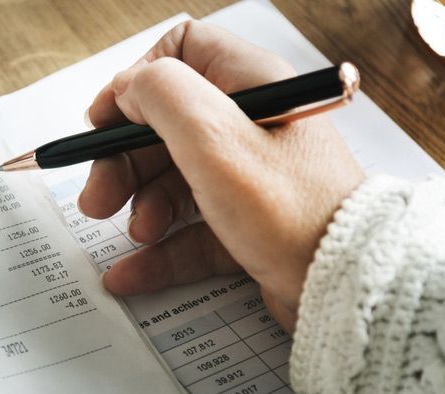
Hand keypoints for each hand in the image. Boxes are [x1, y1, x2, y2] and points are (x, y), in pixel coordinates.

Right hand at [79, 21, 364, 330]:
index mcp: (252, 86)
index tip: (105, 122)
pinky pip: (190, 232)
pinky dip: (159, 252)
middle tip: (98, 198)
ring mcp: (250, 178)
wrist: (347, 287)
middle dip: (124, 162)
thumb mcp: (216, 139)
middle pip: (165, 127)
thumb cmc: (291, 210)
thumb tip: (128, 87)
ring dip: (141, 208)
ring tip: (135, 234)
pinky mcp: (248, 225)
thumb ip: (162, 97)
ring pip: (174, 181)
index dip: (134, 85)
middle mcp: (251, 126)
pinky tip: (129, 275)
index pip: (182, 54)